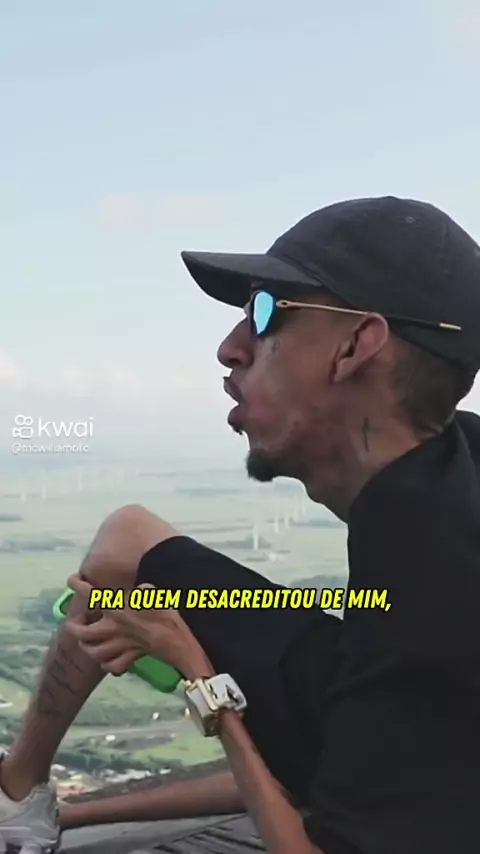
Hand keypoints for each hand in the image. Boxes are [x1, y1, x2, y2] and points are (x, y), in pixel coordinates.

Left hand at [65, 574, 211, 677]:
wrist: (177, 641)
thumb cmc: (166, 614)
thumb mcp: (153, 593)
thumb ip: (142, 591)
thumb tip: (140, 590)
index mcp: (116, 608)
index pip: (90, 594)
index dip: (77, 585)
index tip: (72, 580)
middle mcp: (112, 628)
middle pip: (81, 633)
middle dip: (74, 627)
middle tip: (74, 622)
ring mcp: (118, 646)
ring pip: (93, 652)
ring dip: (88, 648)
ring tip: (87, 643)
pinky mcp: (129, 659)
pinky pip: (112, 666)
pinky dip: (108, 664)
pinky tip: (108, 660)